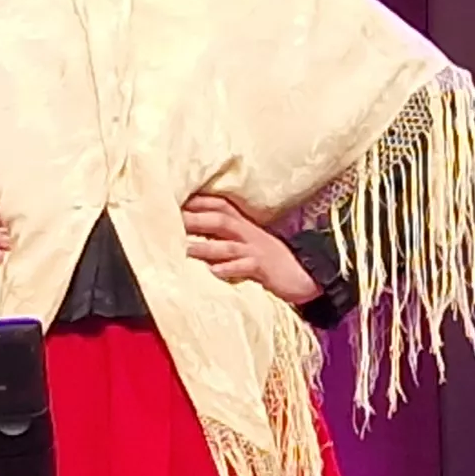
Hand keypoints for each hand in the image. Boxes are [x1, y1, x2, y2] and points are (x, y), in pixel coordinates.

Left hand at [182, 194, 317, 304]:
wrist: (304, 274)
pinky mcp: (264, 268)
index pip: (218, 205)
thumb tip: (193, 235)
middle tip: (170, 222)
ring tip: (186, 249)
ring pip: (228, 245)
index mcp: (243, 224)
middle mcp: (248, 233)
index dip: (196, 201)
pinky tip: (214, 272)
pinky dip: (229, 269)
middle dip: (195, 219)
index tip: (172, 201)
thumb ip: (224, 237)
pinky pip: (245, 267)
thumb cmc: (269, 259)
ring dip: (206, 247)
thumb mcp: (247, 243)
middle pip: (220, 220)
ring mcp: (256, 250)